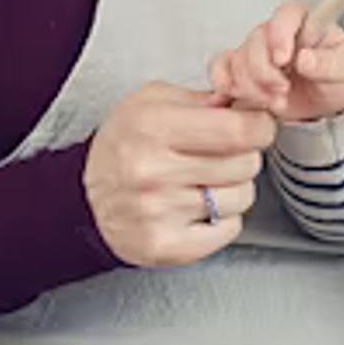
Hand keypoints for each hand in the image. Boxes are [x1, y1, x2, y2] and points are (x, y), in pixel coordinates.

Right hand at [82, 80, 273, 267]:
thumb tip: (249, 103)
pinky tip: (198, 208)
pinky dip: (222, 220)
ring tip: (204, 182)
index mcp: (152, 126)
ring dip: (233, 189)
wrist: (85, 198)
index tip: (255, 126)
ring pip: (241, 197)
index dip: (259, 126)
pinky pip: (229, 230)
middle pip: (245, 163)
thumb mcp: (151, 102)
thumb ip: (202, 99)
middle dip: (243, 156)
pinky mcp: (166, 245)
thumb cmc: (124, 146)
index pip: (238, 129)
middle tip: (219, 155)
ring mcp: (158, 212)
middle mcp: (152, 170)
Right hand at [205, 3, 343, 126]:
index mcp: (305, 22)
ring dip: (251, 84)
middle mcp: (276, 31)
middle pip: (256, 39)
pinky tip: (236, 96)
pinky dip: (224, 83)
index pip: (287, 13)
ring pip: (238, 58)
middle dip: (265, 71)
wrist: (324, 103)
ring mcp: (256, 49)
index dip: (280, 33)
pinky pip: (221, 68)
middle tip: (283, 90)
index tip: (284, 60)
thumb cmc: (336, 78)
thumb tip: (306, 58)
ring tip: (274, 101)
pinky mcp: (241, 68)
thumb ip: (327, 64)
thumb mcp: (343, 72)